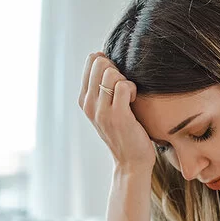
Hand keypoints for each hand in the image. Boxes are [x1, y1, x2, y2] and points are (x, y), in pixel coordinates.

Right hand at [78, 51, 155, 170]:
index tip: (117, 80)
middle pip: (100, 63)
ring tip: (130, 96)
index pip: (91, 61)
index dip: (109, 63)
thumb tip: (106, 58)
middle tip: (124, 88)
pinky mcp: (118, 116)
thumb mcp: (107, 110)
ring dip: (126, 80)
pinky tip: (134, 100)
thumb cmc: (125, 134)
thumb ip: (103, 88)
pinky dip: (133, 89)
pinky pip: (124, 86)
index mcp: (85, 100)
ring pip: (112, 73)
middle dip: (117, 69)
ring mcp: (102, 111)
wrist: (131, 162)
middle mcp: (89, 104)